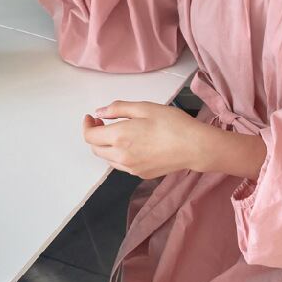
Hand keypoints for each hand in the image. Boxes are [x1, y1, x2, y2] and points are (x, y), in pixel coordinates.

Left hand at [82, 100, 207, 179]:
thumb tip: (99, 113)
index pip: (90, 136)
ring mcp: (131, 168)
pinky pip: (122, 165)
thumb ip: (117, 109)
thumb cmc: (172, 123)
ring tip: (118, 133)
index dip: (87, 125)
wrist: (194, 147)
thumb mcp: (144, 108)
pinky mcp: (141, 174)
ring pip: (108, 159)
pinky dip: (119, 155)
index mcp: (119, 137)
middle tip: (103, 122)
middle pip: (96, 149)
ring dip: (106, 146)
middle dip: (95, 135)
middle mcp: (121, 156)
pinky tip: (132, 144)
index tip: (92, 117)